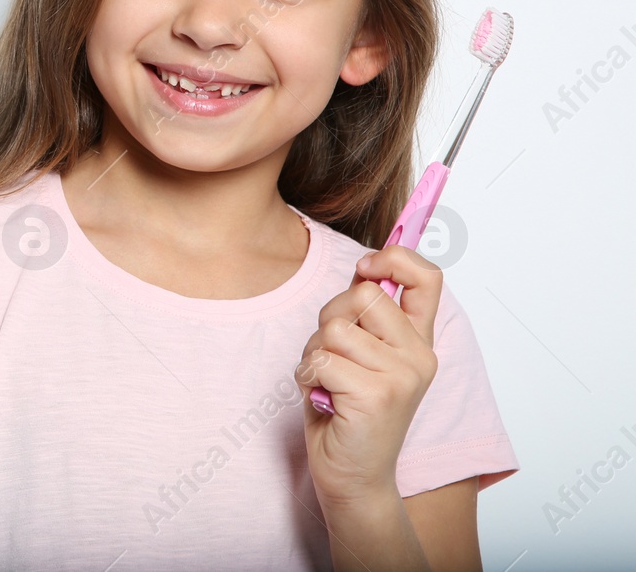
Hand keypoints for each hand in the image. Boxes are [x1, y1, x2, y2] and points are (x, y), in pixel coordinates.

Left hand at [294, 245, 440, 507]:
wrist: (354, 478)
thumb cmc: (346, 411)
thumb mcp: (361, 356)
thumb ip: (365, 317)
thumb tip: (364, 267)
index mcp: (418, 342)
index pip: (427, 278)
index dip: (394, 258)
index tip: (366, 268)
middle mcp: (418, 356)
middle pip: (363, 294)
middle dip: (330, 317)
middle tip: (333, 356)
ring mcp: (401, 376)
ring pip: (334, 328)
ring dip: (314, 354)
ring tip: (328, 383)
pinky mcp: (377, 395)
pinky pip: (321, 359)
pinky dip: (308, 377)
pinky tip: (324, 400)